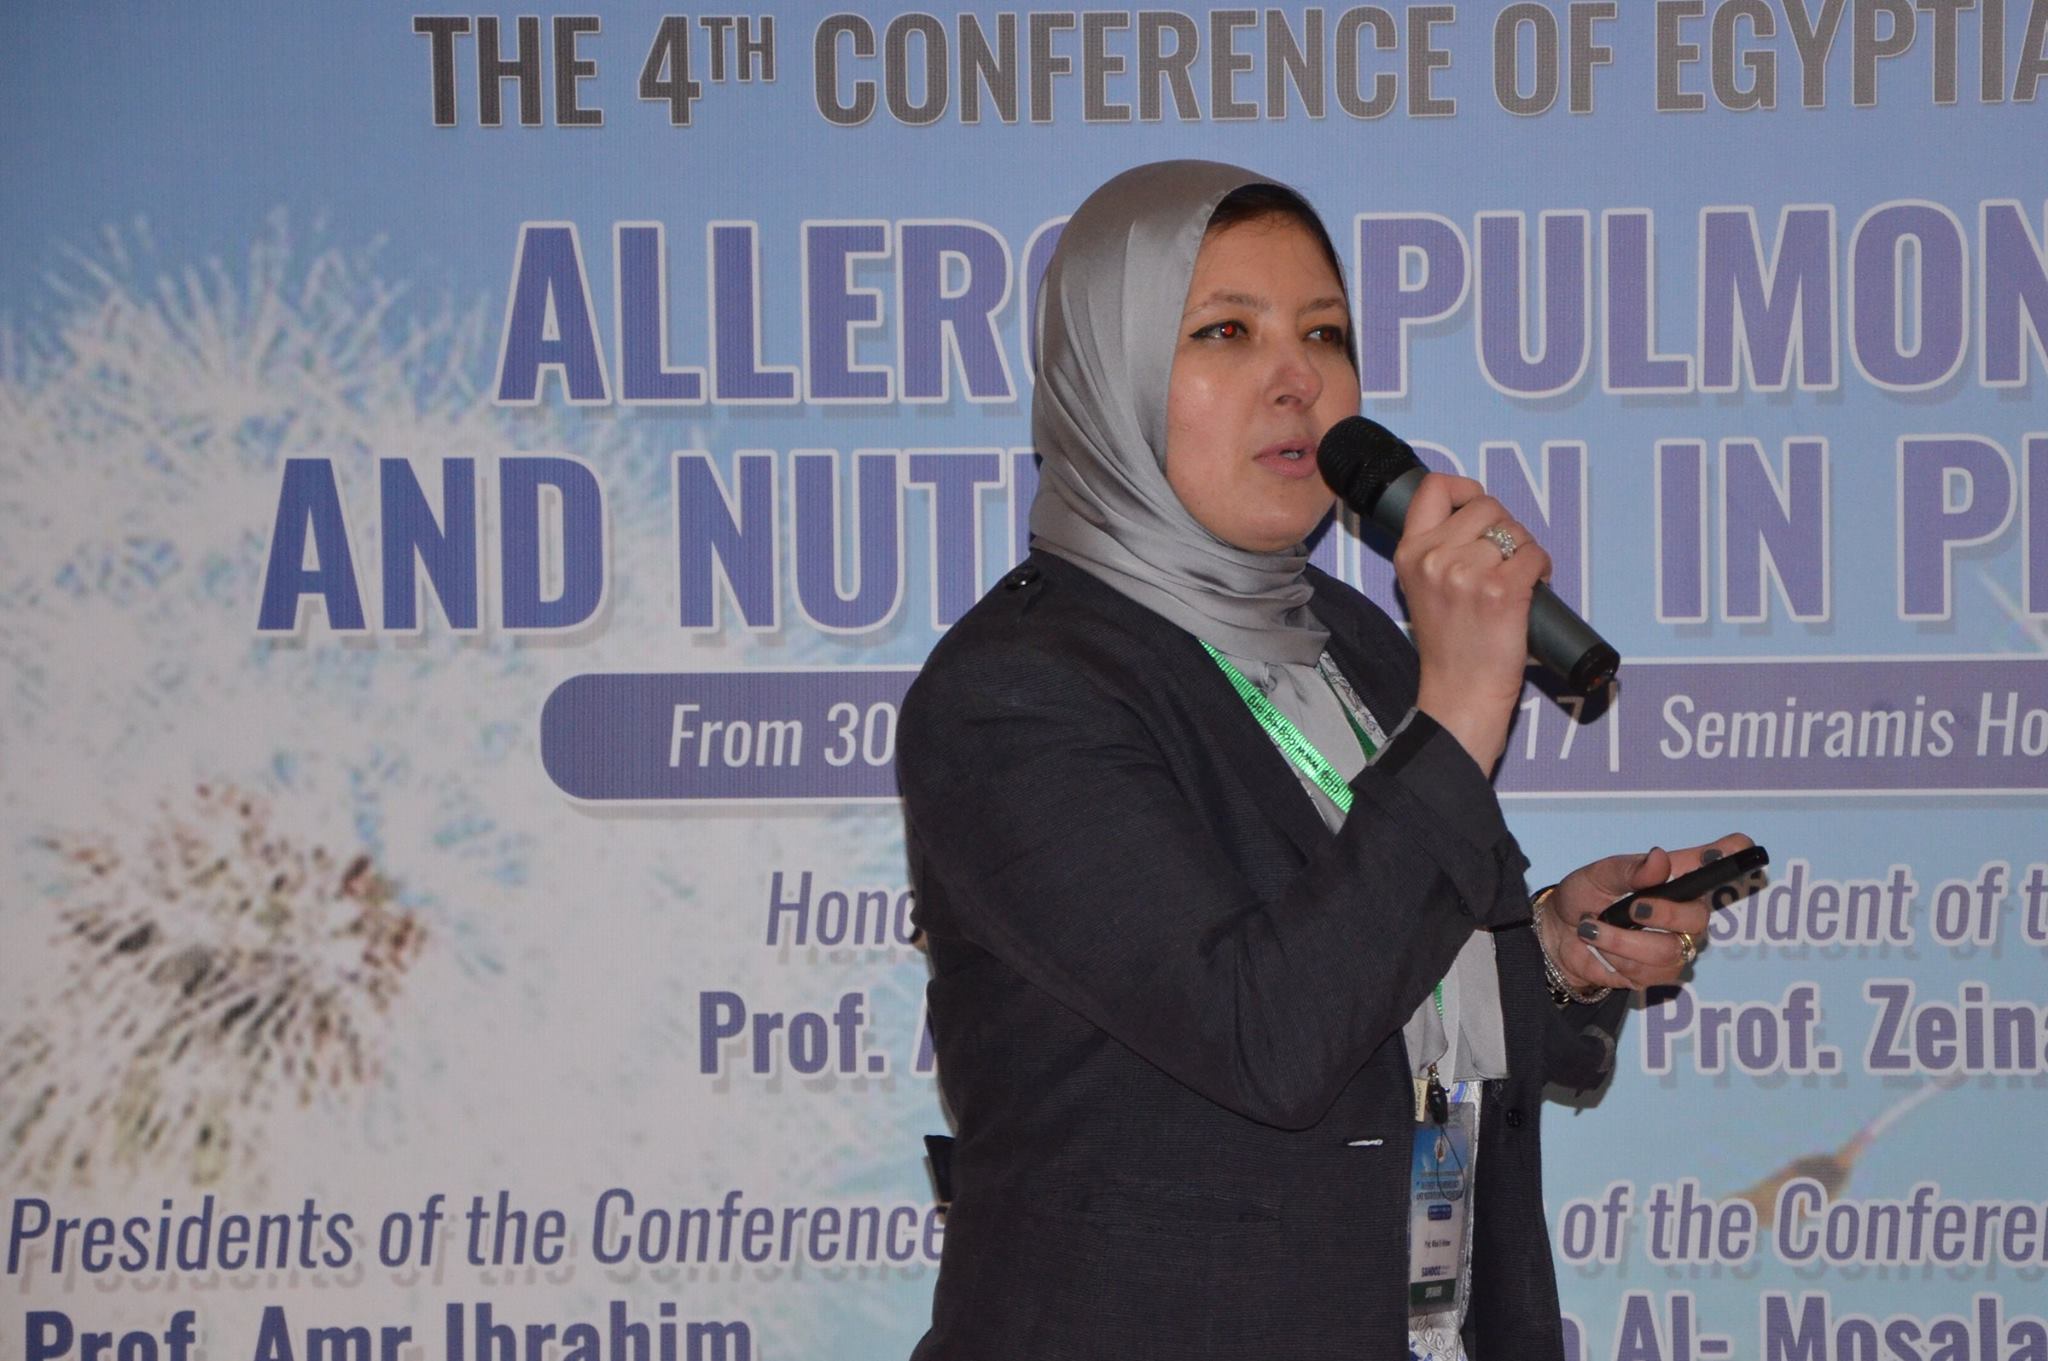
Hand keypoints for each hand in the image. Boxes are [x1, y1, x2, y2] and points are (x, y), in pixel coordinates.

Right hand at [1396, 473, 1550, 771]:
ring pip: (1515, 530)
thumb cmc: (1449, 644)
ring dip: (1525, 550)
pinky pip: (1535, 555)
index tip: (1476, 506)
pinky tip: (1533, 587)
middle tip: (1503, 559)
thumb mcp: (1421, 587)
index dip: (1464, 489)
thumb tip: (1474, 511)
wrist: (1460, 692)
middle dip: (1504, 527)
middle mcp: (1434, 558)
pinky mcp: (1502, 591)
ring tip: (1516, 579)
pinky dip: (1543, 568)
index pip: (1434, 487)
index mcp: (1410, 553)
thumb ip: (1436, 548)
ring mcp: (1467, 574)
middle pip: (1486, 505)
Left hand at [1538, 834, 1755, 992]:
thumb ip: (1629, 869)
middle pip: (1699, 916)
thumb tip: (1659, 858)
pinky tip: (1604, 949)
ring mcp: (1676, 943)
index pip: (1714, 862)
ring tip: (1594, 928)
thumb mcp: (1598, 875)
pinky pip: (1651, 973)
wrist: (1559, 935)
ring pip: (1669, 950)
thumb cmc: (1584, 896)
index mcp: (1674, 876)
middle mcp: (1684, 909)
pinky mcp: (1661, 972)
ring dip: (1623, 940)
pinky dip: (1618, 960)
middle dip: (1664, 914)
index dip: (1731, 855)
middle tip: (1631, 909)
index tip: (1741, 846)